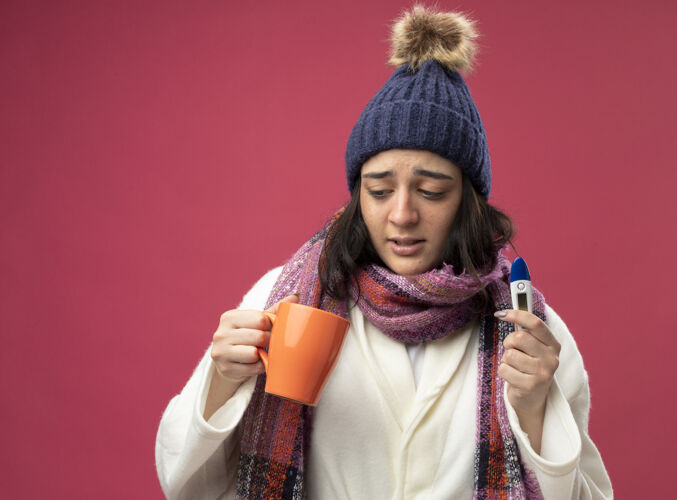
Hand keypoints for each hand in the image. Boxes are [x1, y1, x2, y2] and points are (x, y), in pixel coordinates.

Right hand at [211, 294, 298, 383]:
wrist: (228, 361)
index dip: (270, 326)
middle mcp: (221, 333)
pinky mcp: (225, 369)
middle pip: (259, 337)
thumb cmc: (246, 337)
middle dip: (269, 341)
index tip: (270, 329)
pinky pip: (252, 368)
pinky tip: (256, 363)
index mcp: (229, 317)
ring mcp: (221, 352)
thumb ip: (273, 310)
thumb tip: (295, 297)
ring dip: (262, 355)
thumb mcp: (256, 321)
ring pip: (254, 353)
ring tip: (261, 353)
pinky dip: (259, 367)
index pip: (260, 319)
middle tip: (269, 343)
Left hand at [495, 309, 560, 452]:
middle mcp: (551, 358)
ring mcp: (543, 373)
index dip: (517, 314)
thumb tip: (507, 311)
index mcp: (553, 345)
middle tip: (512, 350)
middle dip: (509, 342)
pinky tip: (514, 378)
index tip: (501, 314)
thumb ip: (524, 330)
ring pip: (510, 354)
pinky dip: (504, 372)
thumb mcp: (532, 348)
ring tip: (515, 367)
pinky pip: (505, 369)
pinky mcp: (531, 386)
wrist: (533, 400)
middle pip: (519, 337)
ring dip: (507, 360)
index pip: (535, 323)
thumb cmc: (529, 368)